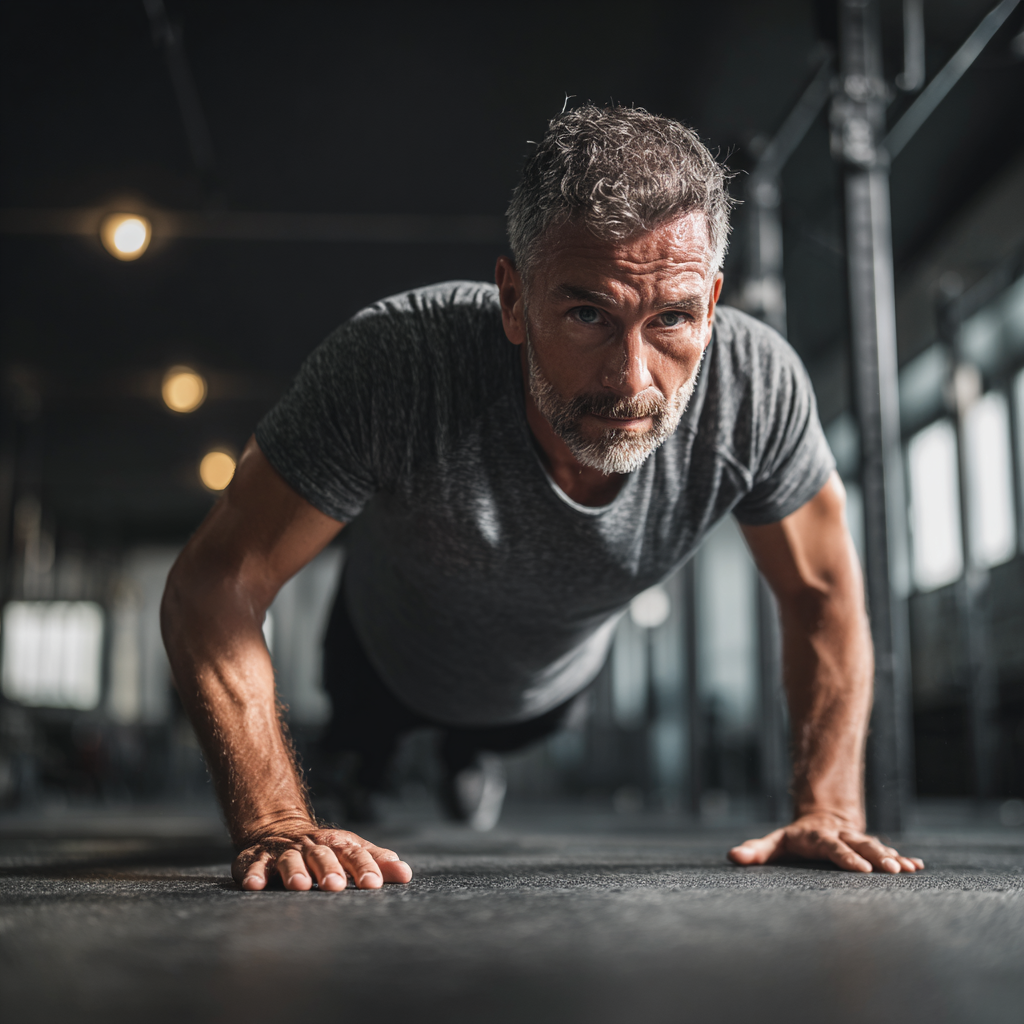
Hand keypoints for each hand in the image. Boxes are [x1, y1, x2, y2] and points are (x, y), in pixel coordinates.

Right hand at [232, 824, 412, 891]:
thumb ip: (376, 861)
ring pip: (288, 859)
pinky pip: (253, 866)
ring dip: (293, 871)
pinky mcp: (255, 859)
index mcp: (336, 844)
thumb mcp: (350, 850)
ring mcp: (282, 851)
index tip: (374, 885)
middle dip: (328, 870)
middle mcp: (310, 846)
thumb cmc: (325, 849)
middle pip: (322, 855)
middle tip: (336, 887)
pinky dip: (253, 874)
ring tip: (299, 886)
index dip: (364, 867)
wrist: (280, 830)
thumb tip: (406, 874)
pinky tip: (254, 885)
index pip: (353, 854)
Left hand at [728, 812, 924, 873]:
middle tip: (891, 870)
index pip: (832, 847)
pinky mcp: (871, 848)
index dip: (845, 857)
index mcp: (819, 837)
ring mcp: (859, 841)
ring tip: (906, 870)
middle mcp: (843, 837)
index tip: (860, 869)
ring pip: (877, 847)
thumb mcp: (775, 842)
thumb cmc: (796, 839)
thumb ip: (756, 850)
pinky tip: (918, 868)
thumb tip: (733, 856)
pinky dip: (904, 859)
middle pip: (861, 844)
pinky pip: (890, 852)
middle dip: (877, 856)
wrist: (823, 817)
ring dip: (892, 858)